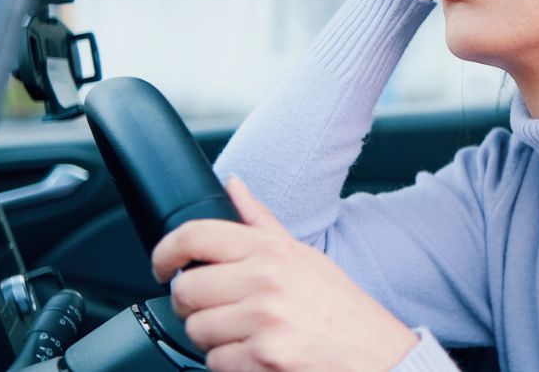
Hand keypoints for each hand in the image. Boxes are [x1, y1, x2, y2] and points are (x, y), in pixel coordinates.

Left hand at [152, 178, 418, 371]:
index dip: (165, 252)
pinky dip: (230, 364)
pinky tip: (258, 354)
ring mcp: (263, 320)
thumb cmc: (340, 309)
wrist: (376, 355)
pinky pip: (214, 362)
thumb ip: (261, 223)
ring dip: (214, 339)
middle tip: (218, 309)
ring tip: (247, 334)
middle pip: (185, 291)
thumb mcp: (304, 256)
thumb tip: (233, 184)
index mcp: (272, 251)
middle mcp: (266, 281)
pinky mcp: (263, 358)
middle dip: (193, 305)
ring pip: (196, 330)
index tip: (161, 266)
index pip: (195, 236)